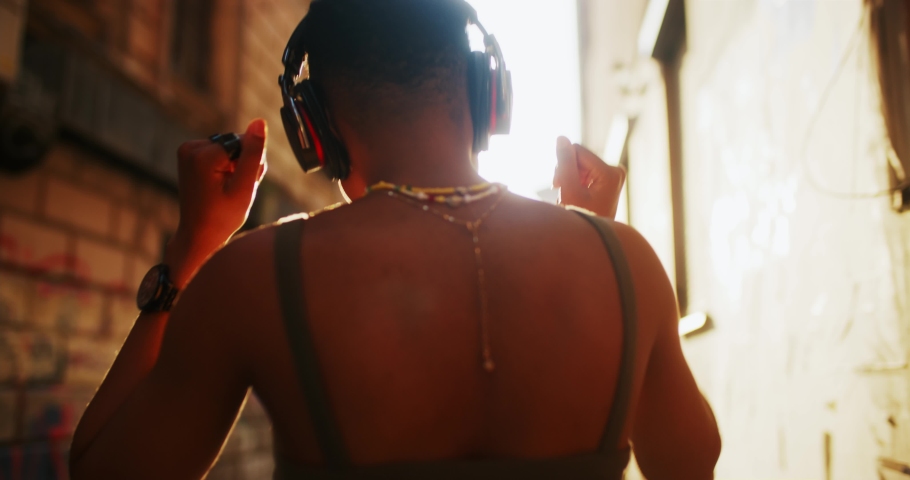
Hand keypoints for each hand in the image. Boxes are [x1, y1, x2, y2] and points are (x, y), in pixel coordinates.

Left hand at [165, 119, 267, 285]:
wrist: (199, 234)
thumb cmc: (222, 216)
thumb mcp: (244, 186)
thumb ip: (253, 153)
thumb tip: (258, 122)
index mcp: (203, 155)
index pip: (244, 143)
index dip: (251, 164)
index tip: (243, 185)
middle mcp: (191, 148)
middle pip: (235, 144)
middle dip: (243, 164)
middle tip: (236, 190)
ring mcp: (188, 151)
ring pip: (229, 148)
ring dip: (236, 167)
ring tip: (230, 190)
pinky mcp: (189, 155)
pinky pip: (219, 153)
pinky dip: (226, 168)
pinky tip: (224, 185)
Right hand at [553, 136, 624, 218]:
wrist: (590, 241)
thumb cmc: (579, 217)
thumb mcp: (569, 188)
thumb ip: (565, 161)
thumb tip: (561, 138)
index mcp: (611, 172)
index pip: (577, 150)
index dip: (563, 164)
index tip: (559, 185)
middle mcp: (616, 172)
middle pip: (580, 157)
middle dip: (567, 171)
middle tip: (562, 191)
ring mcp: (613, 177)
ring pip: (580, 164)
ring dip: (569, 177)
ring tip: (568, 195)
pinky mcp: (608, 181)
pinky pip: (585, 172)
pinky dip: (576, 182)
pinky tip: (575, 196)